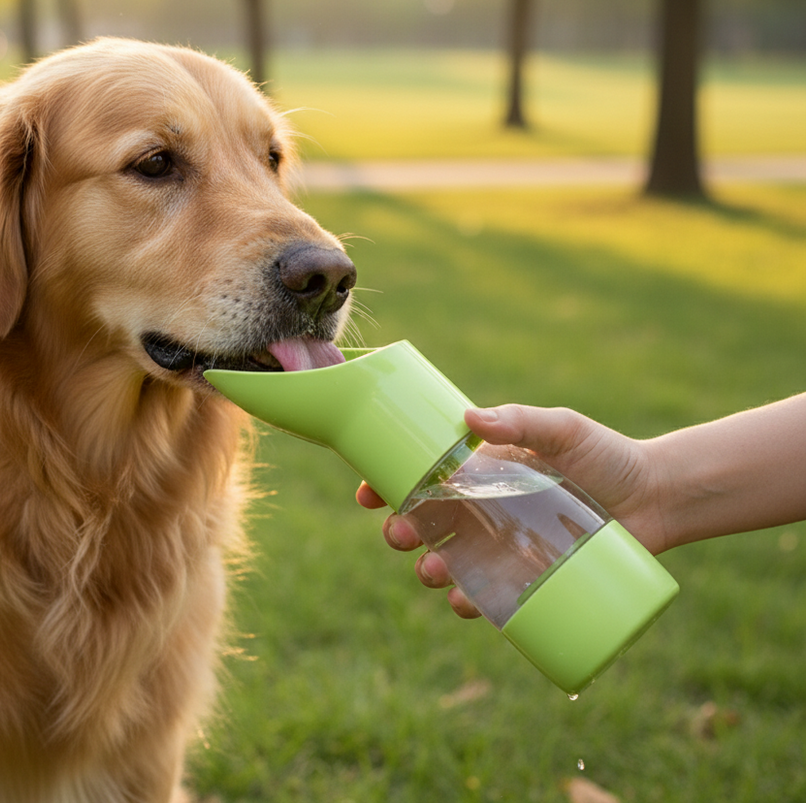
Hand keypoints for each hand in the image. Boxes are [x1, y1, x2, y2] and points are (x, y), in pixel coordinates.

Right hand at [357, 404, 662, 618]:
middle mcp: (483, 509)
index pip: (419, 476)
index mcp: (480, 469)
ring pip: (448, 562)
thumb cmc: (606, 455)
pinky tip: (463, 602)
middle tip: (401, 533)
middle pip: (425, 523)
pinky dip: (468, 602)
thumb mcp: (563, 429)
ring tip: (433, 571)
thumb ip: (521, 421)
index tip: (365, 494)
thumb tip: (469, 418)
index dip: (383, 485)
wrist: (657, 497)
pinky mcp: (528, 578)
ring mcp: (503, 545)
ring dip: (428, 569)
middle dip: (401, 531)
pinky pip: (488, 596)